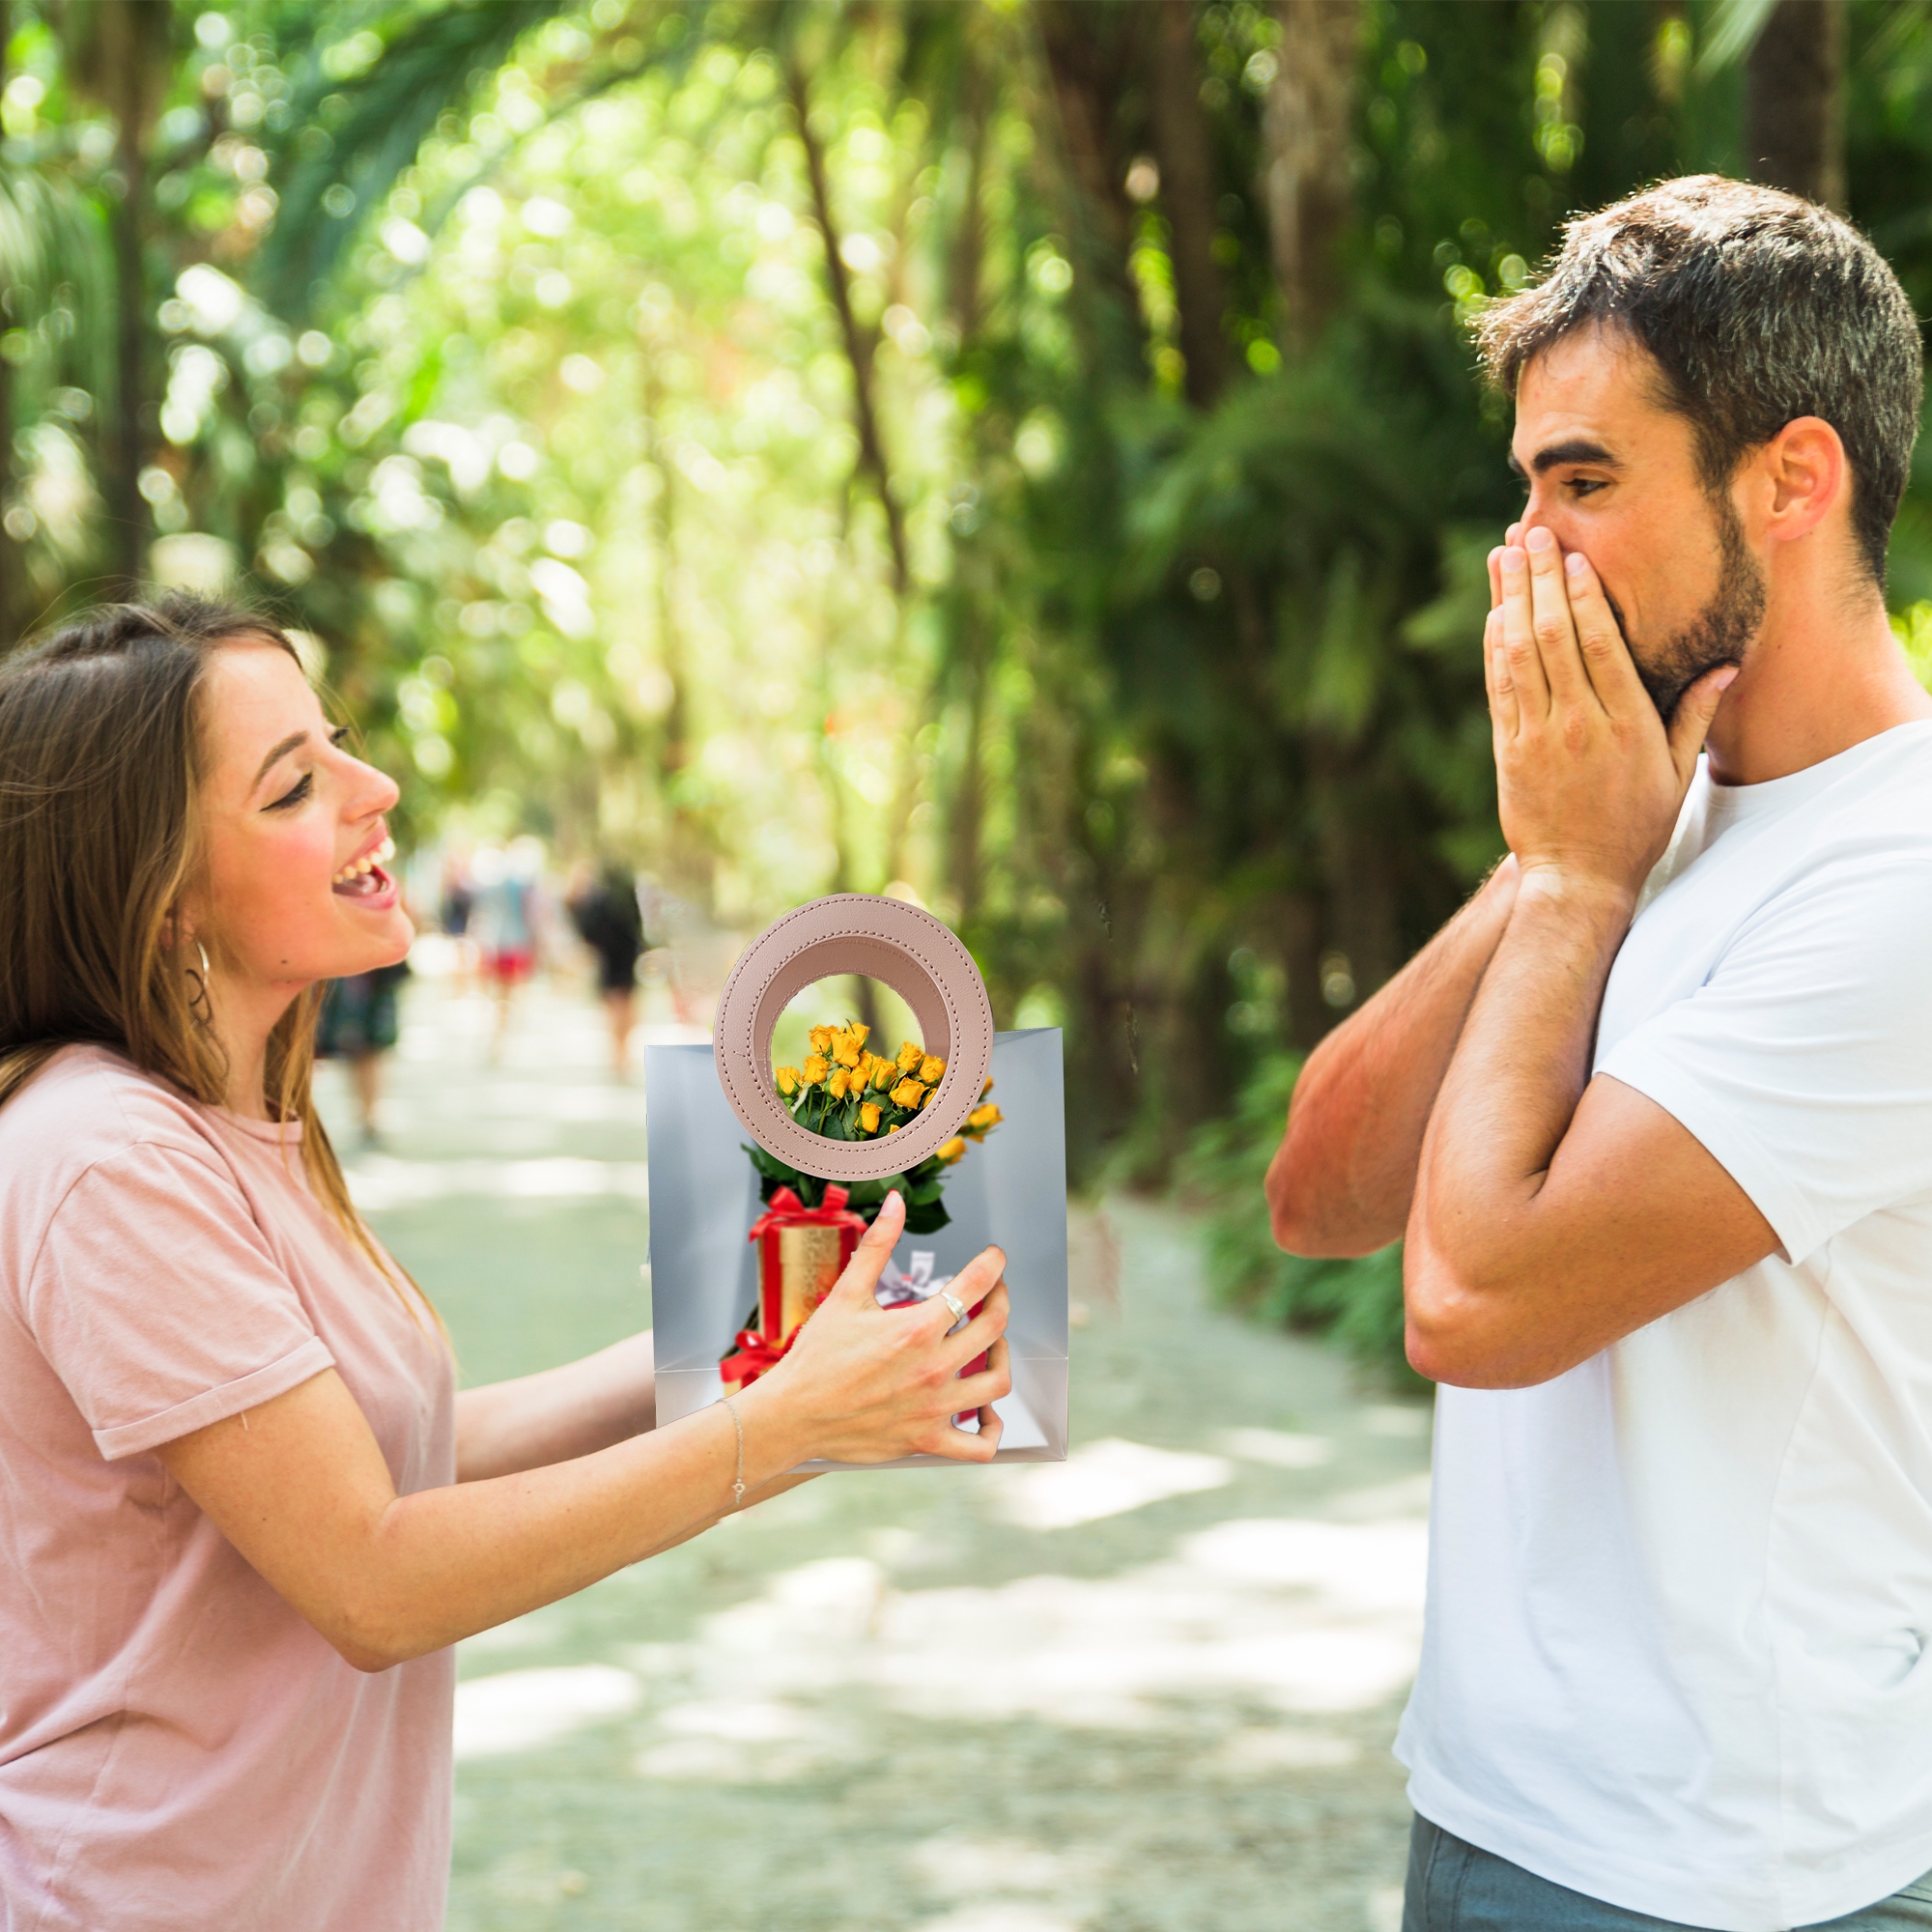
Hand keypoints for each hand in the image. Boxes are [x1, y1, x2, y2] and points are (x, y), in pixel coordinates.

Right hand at [743, 1190, 1010, 1465]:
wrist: (790, 1416)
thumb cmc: (815, 1357)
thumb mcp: (846, 1293)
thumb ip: (877, 1245)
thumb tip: (897, 1202)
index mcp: (916, 1328)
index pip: (976, 1285)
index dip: (993, 1264)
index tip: (994, 1257)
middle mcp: (933, 1368)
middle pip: (995, 1327)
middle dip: (1001, 1300)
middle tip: (993, 1292)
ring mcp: (934, 1408)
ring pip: (997, 1382)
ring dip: (1002, 1356)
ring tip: (990, 1344)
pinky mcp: (928, 1441)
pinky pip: (980, 1445)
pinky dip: (992, 1428)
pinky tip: (985, 1410)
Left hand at [1487, 526, 1733, 909]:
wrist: (1578, 878)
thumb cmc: (1636, 825)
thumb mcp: (1677, 773)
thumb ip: (1693, 715)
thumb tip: (1726, 666)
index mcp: (1625, 724)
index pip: (1600, 644)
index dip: (1583, 593)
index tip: (1574, 553)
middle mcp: (1577, 724)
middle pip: (1553, 637)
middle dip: (1540, 580)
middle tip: (1531, 533)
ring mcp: (1536, 736)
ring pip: (1518, 654)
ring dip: (1509, 600)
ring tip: (1504, 555)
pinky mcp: (1508, 750)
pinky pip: (1499, 687)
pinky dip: (1494, 646)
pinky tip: (1495, 611)